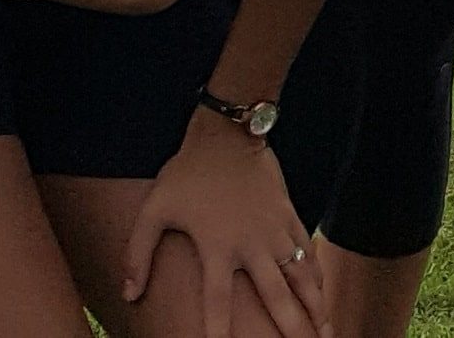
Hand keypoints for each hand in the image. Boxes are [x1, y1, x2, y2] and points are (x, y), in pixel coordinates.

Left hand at [119, 99, 325, 337]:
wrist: (227, 135)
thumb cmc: (186, 175)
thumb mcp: (154, 211)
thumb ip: (138, 254)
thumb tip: (128, 295)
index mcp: (217, 246)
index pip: (217, 299)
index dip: (217, 328)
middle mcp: (251, 244)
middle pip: (274, 295)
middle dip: (289, 326)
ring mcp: (274, 230)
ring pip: (300, 276)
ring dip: (314, 304)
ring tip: (324, 331)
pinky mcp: (288, 215)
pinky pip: (307, 250)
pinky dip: (316, 273)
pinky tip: (322, 292)